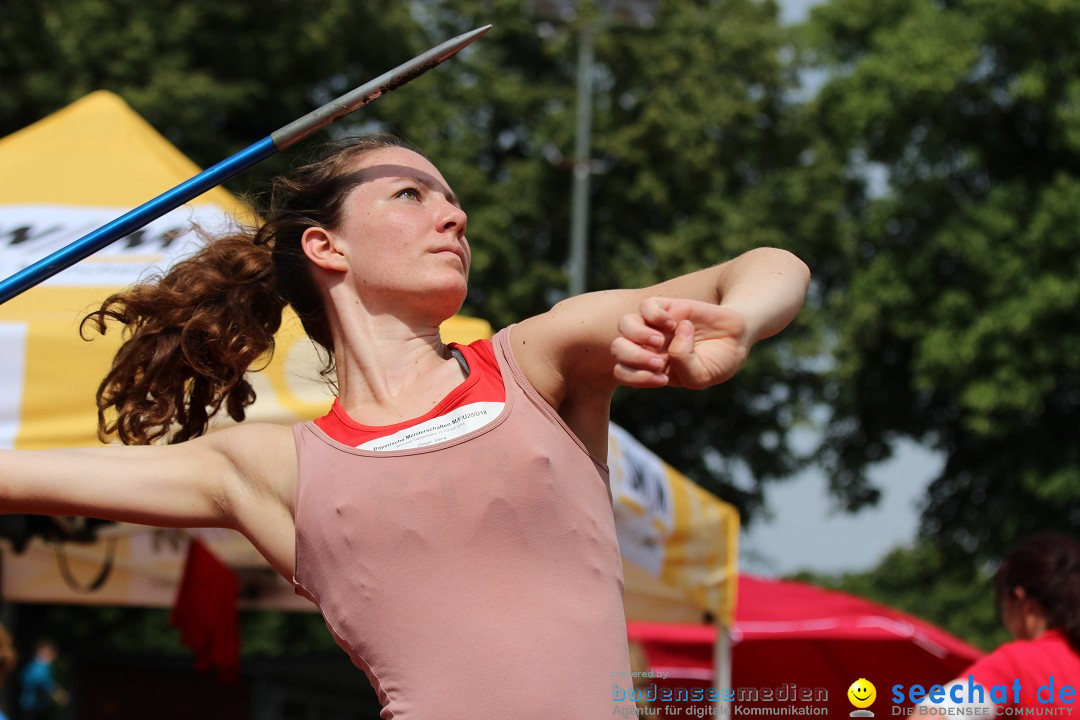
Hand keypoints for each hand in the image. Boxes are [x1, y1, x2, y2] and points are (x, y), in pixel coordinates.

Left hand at [611, 297, 748, 388]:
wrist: (737, 336)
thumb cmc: (718, 361)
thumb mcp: (703, 376)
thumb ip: (684, 366)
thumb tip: (671, 337)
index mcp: (651, 368)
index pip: (623, 372)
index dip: (636, 377)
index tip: (663, 378)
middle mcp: (648, 346)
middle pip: (618, 349)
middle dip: (634, 358)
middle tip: (659, 362)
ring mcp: (656, 325)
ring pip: (624, 325)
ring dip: (639, 335)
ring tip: (660, 340)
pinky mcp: (667, 306)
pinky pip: (646, 306)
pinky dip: (656, 316)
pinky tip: (675, 323)